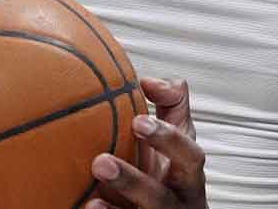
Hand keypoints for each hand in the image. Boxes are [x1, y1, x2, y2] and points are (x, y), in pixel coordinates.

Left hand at [88, 77, 205, 208]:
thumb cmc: (169, 175)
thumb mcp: (177, 140)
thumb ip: (172, 106)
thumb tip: (148, 81)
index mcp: (187, 176)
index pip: (189, 157)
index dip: (168, 139)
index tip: (138, 121)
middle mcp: (176, 203)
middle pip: (160, 197)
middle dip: (133, 182)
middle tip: (101, 162)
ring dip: (111, 204)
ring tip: (87, 184)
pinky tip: (87, 206)